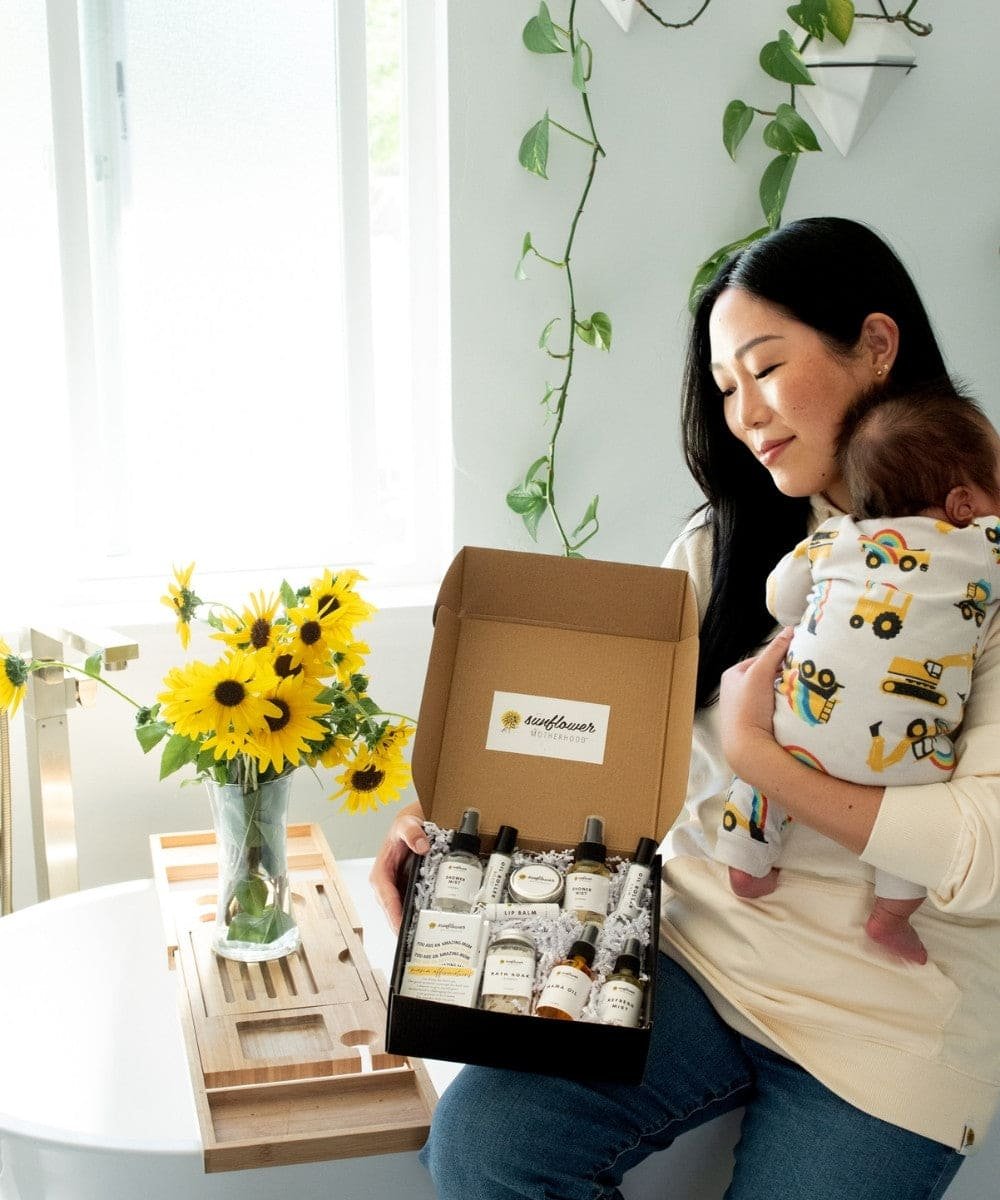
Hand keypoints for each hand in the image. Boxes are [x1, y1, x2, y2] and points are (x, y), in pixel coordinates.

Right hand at [368, 802, 429, 931]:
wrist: (412, 825)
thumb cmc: (404, 826)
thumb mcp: (406, 824)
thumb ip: (412, 832)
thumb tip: (421, 845)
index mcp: (381, 874)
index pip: (386, 900)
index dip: (393, 916)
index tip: (401, 930)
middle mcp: (386, 886)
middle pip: (393, 912)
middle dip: (402, 928)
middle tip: (416, 943)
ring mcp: (396, 890)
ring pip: (401, 913)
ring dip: (410, 926)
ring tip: (423, 941)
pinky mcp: (406, 891)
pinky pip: (410, 908)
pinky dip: (417, 917)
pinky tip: (429, 927)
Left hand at [718, 627, 793, 781]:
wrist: (747, 747)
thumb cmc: (748, 708)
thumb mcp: (760, 673)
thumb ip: (775, 651)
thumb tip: (791, 630)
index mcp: (732, 675)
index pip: (762, 659)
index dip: (780, 658)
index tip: (798, 660)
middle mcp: (736, 690)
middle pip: (767, 676)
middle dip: (783, 676)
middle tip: (802, 676)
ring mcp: (745, 707)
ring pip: (772, 692)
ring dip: (785, 691)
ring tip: (800, 691)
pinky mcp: (755, 722)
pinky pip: (773, 707)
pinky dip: (783, 705)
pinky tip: (793, 707)